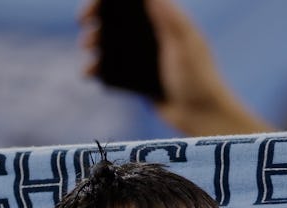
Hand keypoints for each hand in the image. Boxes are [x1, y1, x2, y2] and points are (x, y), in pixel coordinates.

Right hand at [80, 0, 265, 135]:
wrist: (202, 118)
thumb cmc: (199, 78)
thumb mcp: (182, 43)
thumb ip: (165, 16)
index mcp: (166, 20)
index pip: (135, 0)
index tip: (96, 3)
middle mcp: (154, 36)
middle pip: (119, 21)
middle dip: (98, 18)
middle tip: (83, 22)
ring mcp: (146, 59)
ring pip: (114, 46)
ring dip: (96, 43)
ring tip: (87, 48)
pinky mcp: (140, 82)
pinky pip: (115, 72)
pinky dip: (100, 70)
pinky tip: (90, 72)